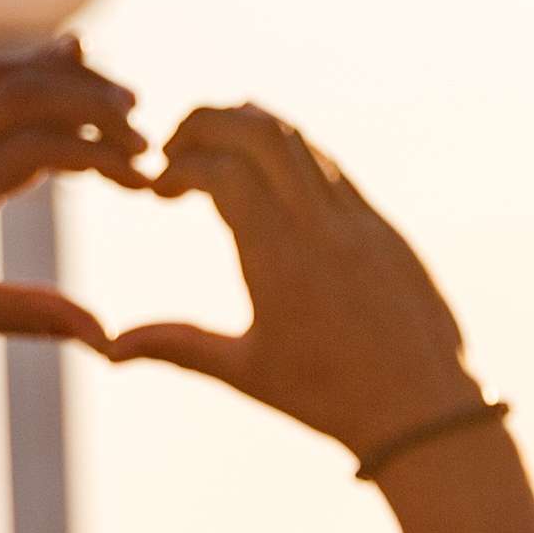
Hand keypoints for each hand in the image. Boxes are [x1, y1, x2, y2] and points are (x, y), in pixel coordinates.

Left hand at [0, 45, 135, 366]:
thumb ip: (33, 317)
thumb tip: (105, 339)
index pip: (35, 148)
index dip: (98, 156)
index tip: (144, 183)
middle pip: (23, 95)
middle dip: (91, 103)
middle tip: (148, 136)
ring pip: (4, 81)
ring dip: (67, 80)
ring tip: (125, 102)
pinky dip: (37, 74)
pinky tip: (73, 62)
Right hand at [112, 103, 484, 457]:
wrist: (426, 410)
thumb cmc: (331, 398)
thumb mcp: (247, 372)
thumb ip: (176, 347)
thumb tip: (107, 349)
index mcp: (280, 255)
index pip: (221, 169)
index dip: (178, 165)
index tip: (156, 190)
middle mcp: (322, 224)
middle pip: (261, 130)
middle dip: (208, 122)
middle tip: (175, 147)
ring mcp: (360, 220)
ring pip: (302, 141)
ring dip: (252, 130)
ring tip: (215, 151)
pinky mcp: (386, 227)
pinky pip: (334, 168)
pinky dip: (292, 156)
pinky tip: (269, 179)